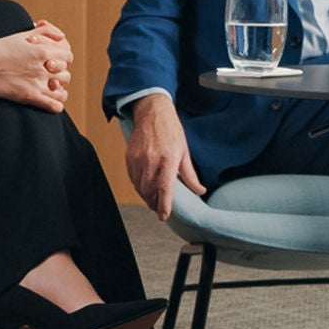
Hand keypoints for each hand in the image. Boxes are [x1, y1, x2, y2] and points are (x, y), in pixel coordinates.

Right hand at [0, 24, 70, 111]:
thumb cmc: (0, 48)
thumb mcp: (24, 34)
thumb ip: (46, 32)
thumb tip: (62, 37)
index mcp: (43, 50)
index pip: (68, 57)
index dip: (63, 60)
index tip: (54, 64)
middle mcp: (43, 66)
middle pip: (66, 75)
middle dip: (59, 76)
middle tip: (48, 78)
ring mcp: (37, 82)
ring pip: (62, 91)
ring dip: (57, 92)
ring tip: (48, 91)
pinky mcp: (30, 96)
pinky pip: (54, 106)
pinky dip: (54, 106)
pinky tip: (47, 102)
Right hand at [125, 94, 204, 221]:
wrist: (152, 113)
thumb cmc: (170, 130)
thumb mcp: (184, 151)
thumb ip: (190, 174)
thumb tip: (200, 190)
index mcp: (168, 158)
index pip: (164, 187)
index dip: (164, 204)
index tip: (164, 216)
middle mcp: (151, 160)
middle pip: (149, 191)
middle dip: (154, 203)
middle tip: (160, 208)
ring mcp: (138, 159)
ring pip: (139, 187)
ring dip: (146, 196)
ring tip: (153, 199)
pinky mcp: (129, 157)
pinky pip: (132, 179)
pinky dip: (138, 186)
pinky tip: (145, 186)